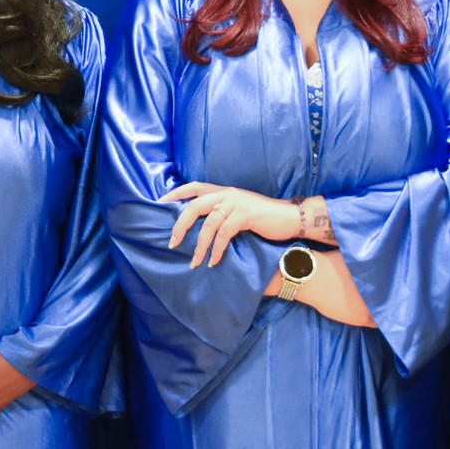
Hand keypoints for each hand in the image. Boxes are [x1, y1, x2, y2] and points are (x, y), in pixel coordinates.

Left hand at [159, 182, 298, 266]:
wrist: (290, 217)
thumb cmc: (264, 216)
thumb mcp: (239, 209)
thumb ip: (221, 210)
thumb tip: (200, 224)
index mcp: (223, 190)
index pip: (193, 186)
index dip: (175, 193)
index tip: (159, 203)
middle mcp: (227, 193)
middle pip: (194, 206)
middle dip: (180, 225)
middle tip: (172, 242)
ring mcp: (237, 203)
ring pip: (209, 223)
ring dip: (200, 245)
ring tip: (194, 262)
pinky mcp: (246, 215)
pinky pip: (224, 234)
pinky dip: (217, 250)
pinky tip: (214, 261)